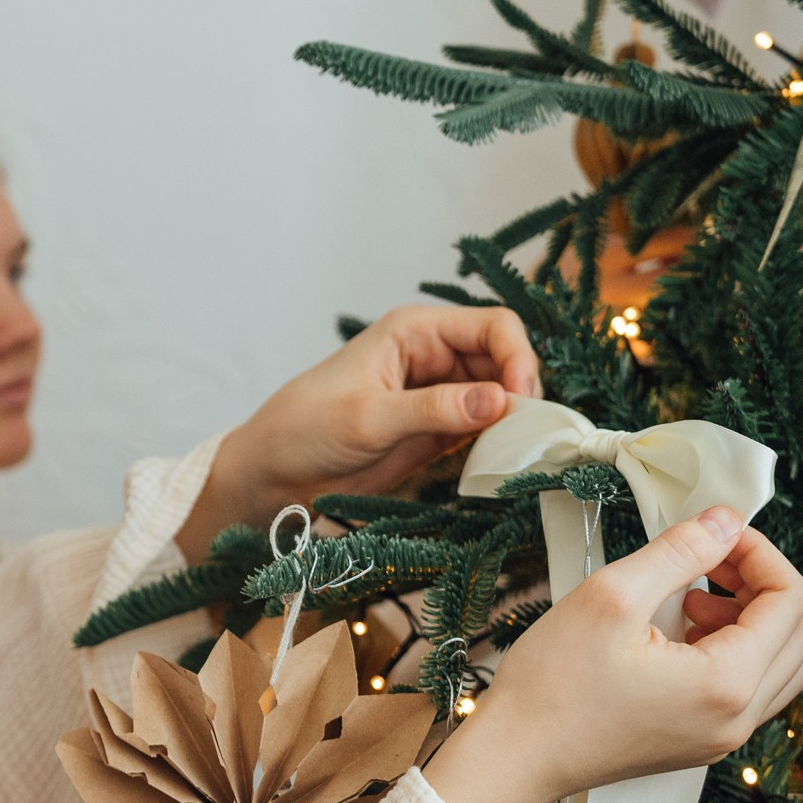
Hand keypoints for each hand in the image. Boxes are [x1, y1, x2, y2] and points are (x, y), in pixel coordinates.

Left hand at [176, 304, 539, 558]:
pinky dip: (498, 446)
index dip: (518, 358)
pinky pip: (484, 432)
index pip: (493, 327)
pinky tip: (500, 465)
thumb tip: (500, 401)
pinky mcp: (437, 433)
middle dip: (523, 394)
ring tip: (520, 454)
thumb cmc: (304, 430)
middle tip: (531, 437)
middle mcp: (433, 357)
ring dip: (515, 423)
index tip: (522, 401)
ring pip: (500, 399)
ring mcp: (438, 396)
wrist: (271, 476)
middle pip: (505, 362)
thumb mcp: (368, 418)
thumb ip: (434, 410)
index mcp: (415, 332)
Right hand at [421, 507, 802, 802]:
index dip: (759, 553)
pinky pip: (751, 690)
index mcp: (728, 683)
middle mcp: (739, 718)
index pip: (790, 600)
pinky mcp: (701, 743)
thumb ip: (680, 550)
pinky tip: (678, 635)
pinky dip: (733, 652)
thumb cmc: (553, 684)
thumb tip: (725, 520)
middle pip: (798, 633)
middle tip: (705, 564)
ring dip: (751, 620)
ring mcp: (723, 737)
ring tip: (690, 601)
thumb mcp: (613, 595)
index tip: (712, 535)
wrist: (515, 756)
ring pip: (782, 665)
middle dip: (760, 584)